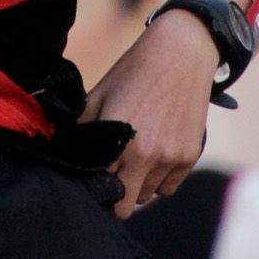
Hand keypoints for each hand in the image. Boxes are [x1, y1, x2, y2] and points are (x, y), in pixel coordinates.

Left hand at [80, 9, 218, 218]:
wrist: (180, 53)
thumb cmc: (134, 71)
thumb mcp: (99, 94)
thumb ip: (83, 128)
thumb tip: (68, 153)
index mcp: (118, 142)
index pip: (100, 189)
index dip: (94, 187)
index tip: (93, 180)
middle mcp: (145, 156)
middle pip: (124, 206)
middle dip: (115, 195)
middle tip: (113, 176)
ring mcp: (170, 158)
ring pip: (147, 196)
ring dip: (138, 185)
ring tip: (135, 158)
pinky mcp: (190, 156)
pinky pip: (169, 187)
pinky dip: (160, 179)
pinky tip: (155, 156)